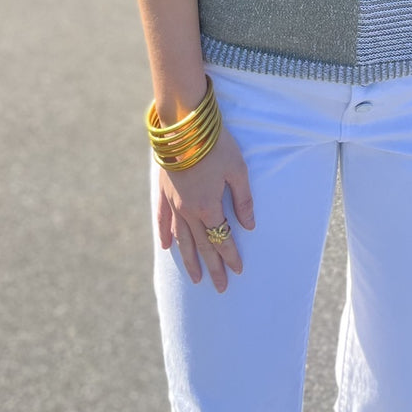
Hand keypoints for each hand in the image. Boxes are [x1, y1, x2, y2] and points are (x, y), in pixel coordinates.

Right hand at [157, 124, 254, 292]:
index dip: (231, 256)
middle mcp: (188, 210)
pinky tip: (166, 247)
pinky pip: (162, 218)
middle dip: (213, 267)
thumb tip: (249, 226)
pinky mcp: (163, 190)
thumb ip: (243, 200)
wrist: (183, 124)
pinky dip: (165, 234)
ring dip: (189, 259)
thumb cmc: (216, 144)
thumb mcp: (238, 170)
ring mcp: (173, 202)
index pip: (222, 239)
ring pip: (181, 238)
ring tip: (195, 278)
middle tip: (220, 287)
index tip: (238, 271)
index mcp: (208, 207)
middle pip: (202, 245)